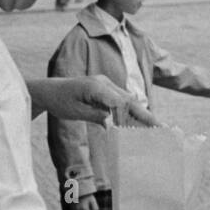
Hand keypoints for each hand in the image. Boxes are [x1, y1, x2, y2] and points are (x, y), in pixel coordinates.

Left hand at [37, 76, 161, 126]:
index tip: (145, 126)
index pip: (120, 101)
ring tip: (154, 127)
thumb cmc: (60, 101)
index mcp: (96, 86)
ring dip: (140, 113)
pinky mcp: (105, 90)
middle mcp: (104, 83)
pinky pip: (121, 101)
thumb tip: (114, 124)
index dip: (134, 114)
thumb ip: (96, 116)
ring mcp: (106, 85)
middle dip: (145, 114)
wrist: (50, 91)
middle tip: (159, 127)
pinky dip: (130, 111)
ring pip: (127, 100)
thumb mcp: (76, 112)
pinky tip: (139, 122)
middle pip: (129, 99)